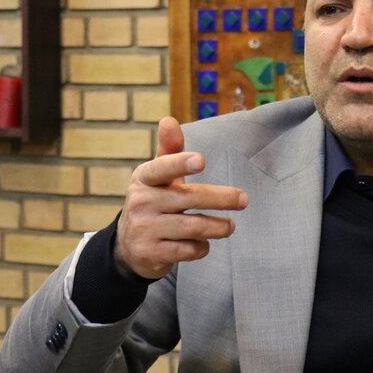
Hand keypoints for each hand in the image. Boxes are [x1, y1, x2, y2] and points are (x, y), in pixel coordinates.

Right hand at [115, 117, 247, 279]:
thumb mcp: (157, 177)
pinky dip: (202, 247)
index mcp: (144, 178)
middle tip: (244, 200)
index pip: (161, 168)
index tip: (201, 160)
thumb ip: (169, 150)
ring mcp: (145, 229)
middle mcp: (141, 202)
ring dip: (217, 227)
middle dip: (221, 199)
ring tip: (229, 226)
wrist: (129, 247)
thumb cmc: (153, 202)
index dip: (180, 163)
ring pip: (192, 227)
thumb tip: (169, 120)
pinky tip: (203, 243)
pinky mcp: (152, 253)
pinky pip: (188, 249)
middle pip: (188, 198)